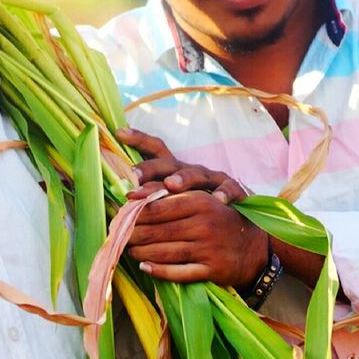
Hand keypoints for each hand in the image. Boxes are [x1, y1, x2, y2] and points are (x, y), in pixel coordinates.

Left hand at [118, 127, 265, 285]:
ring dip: (142, 253)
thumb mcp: (202, 199)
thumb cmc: (220, 218)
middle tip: (119, 236)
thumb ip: (171, 195)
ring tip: (129, 250)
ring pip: (166, 252)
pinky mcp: (212, 270)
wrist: (255, 246)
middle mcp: (205, 224)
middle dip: (135, 234)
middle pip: (159, 231)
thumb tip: (133, 195)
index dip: (136, 212)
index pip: (159, 207)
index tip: (120, 215)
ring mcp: (209, 248)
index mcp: (200, 202)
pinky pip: (180, 272)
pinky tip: (145, 268)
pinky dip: (159, 271)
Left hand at [121, 128, 248, 203]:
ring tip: (172, 184)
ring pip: (197, 175)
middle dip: (151, 169)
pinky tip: (220, 200)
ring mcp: (213, 180)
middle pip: (170, 164)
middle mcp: (194, 171)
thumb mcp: (174, 200)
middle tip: (134, 175)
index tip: (120, 136)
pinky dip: (226, 193)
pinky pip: (230, 190)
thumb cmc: (201, 207)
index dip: (139, 141)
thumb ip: (150, 196)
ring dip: (184, 179)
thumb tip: (119, 197)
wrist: (239, 222)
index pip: (156, 149)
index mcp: (177, 170)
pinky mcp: (234, 192)